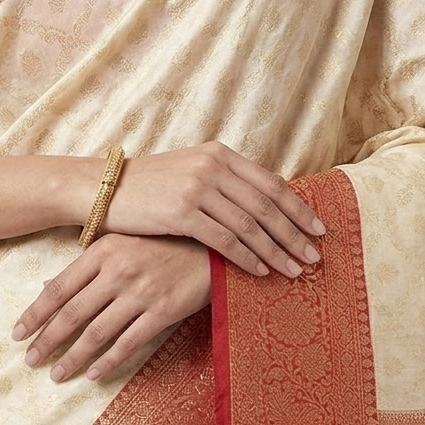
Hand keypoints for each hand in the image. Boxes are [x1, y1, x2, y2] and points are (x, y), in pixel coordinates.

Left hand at [11, 234, 209, 382]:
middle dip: (47, 341)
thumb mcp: (120, 243)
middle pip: (72, 313)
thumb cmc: (161, 241)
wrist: (209, 245)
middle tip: (30, 360)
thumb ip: (85, 265)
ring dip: (73, 357)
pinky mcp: (162, 311)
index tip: (17, 333)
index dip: (35, 313)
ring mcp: (140, 292)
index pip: (59, 287)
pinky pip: (128, 343)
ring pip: (96, 333)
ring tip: (57, 374)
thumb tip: (45, 284)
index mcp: (103, 250)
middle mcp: (118, 270)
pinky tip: (93, 374)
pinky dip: (108, 362)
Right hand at [101, 141, 323, 278]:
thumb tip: (263, 205)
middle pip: (266, 204)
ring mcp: (198, 187)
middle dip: (295, 233)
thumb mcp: (191, 170)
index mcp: (219, 153)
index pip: (270, 182)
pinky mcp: (182, 211)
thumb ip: (224, 180)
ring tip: (295, 270)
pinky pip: (225, 239)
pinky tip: (260, 272)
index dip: (298, 207)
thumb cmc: (150, 185)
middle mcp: (212, 165)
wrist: (106, 188)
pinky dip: (247, 258)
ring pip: (250, 225)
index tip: (318, 228)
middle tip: (315, 256)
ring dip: (277, 250)